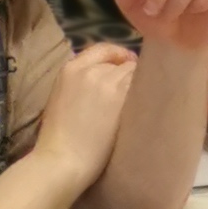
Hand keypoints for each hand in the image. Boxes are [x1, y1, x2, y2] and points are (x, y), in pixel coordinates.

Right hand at [35, 42, 136, 185]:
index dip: (119, 56)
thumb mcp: (62, 97)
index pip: (103, 49)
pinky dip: (148, 93)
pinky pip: (143, 86)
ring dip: (142, 83)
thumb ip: (80, 83)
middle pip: (123, 61)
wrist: (63, 159)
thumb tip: (103, 79)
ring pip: (136, 72)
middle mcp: (91, 70)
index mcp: (71, 68)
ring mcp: (108, 83)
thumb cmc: (57, 138)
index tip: (128, 65)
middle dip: (131, 73)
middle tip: (139, 88)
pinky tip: (150, 105)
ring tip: (145, 99)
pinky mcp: (123, 98)